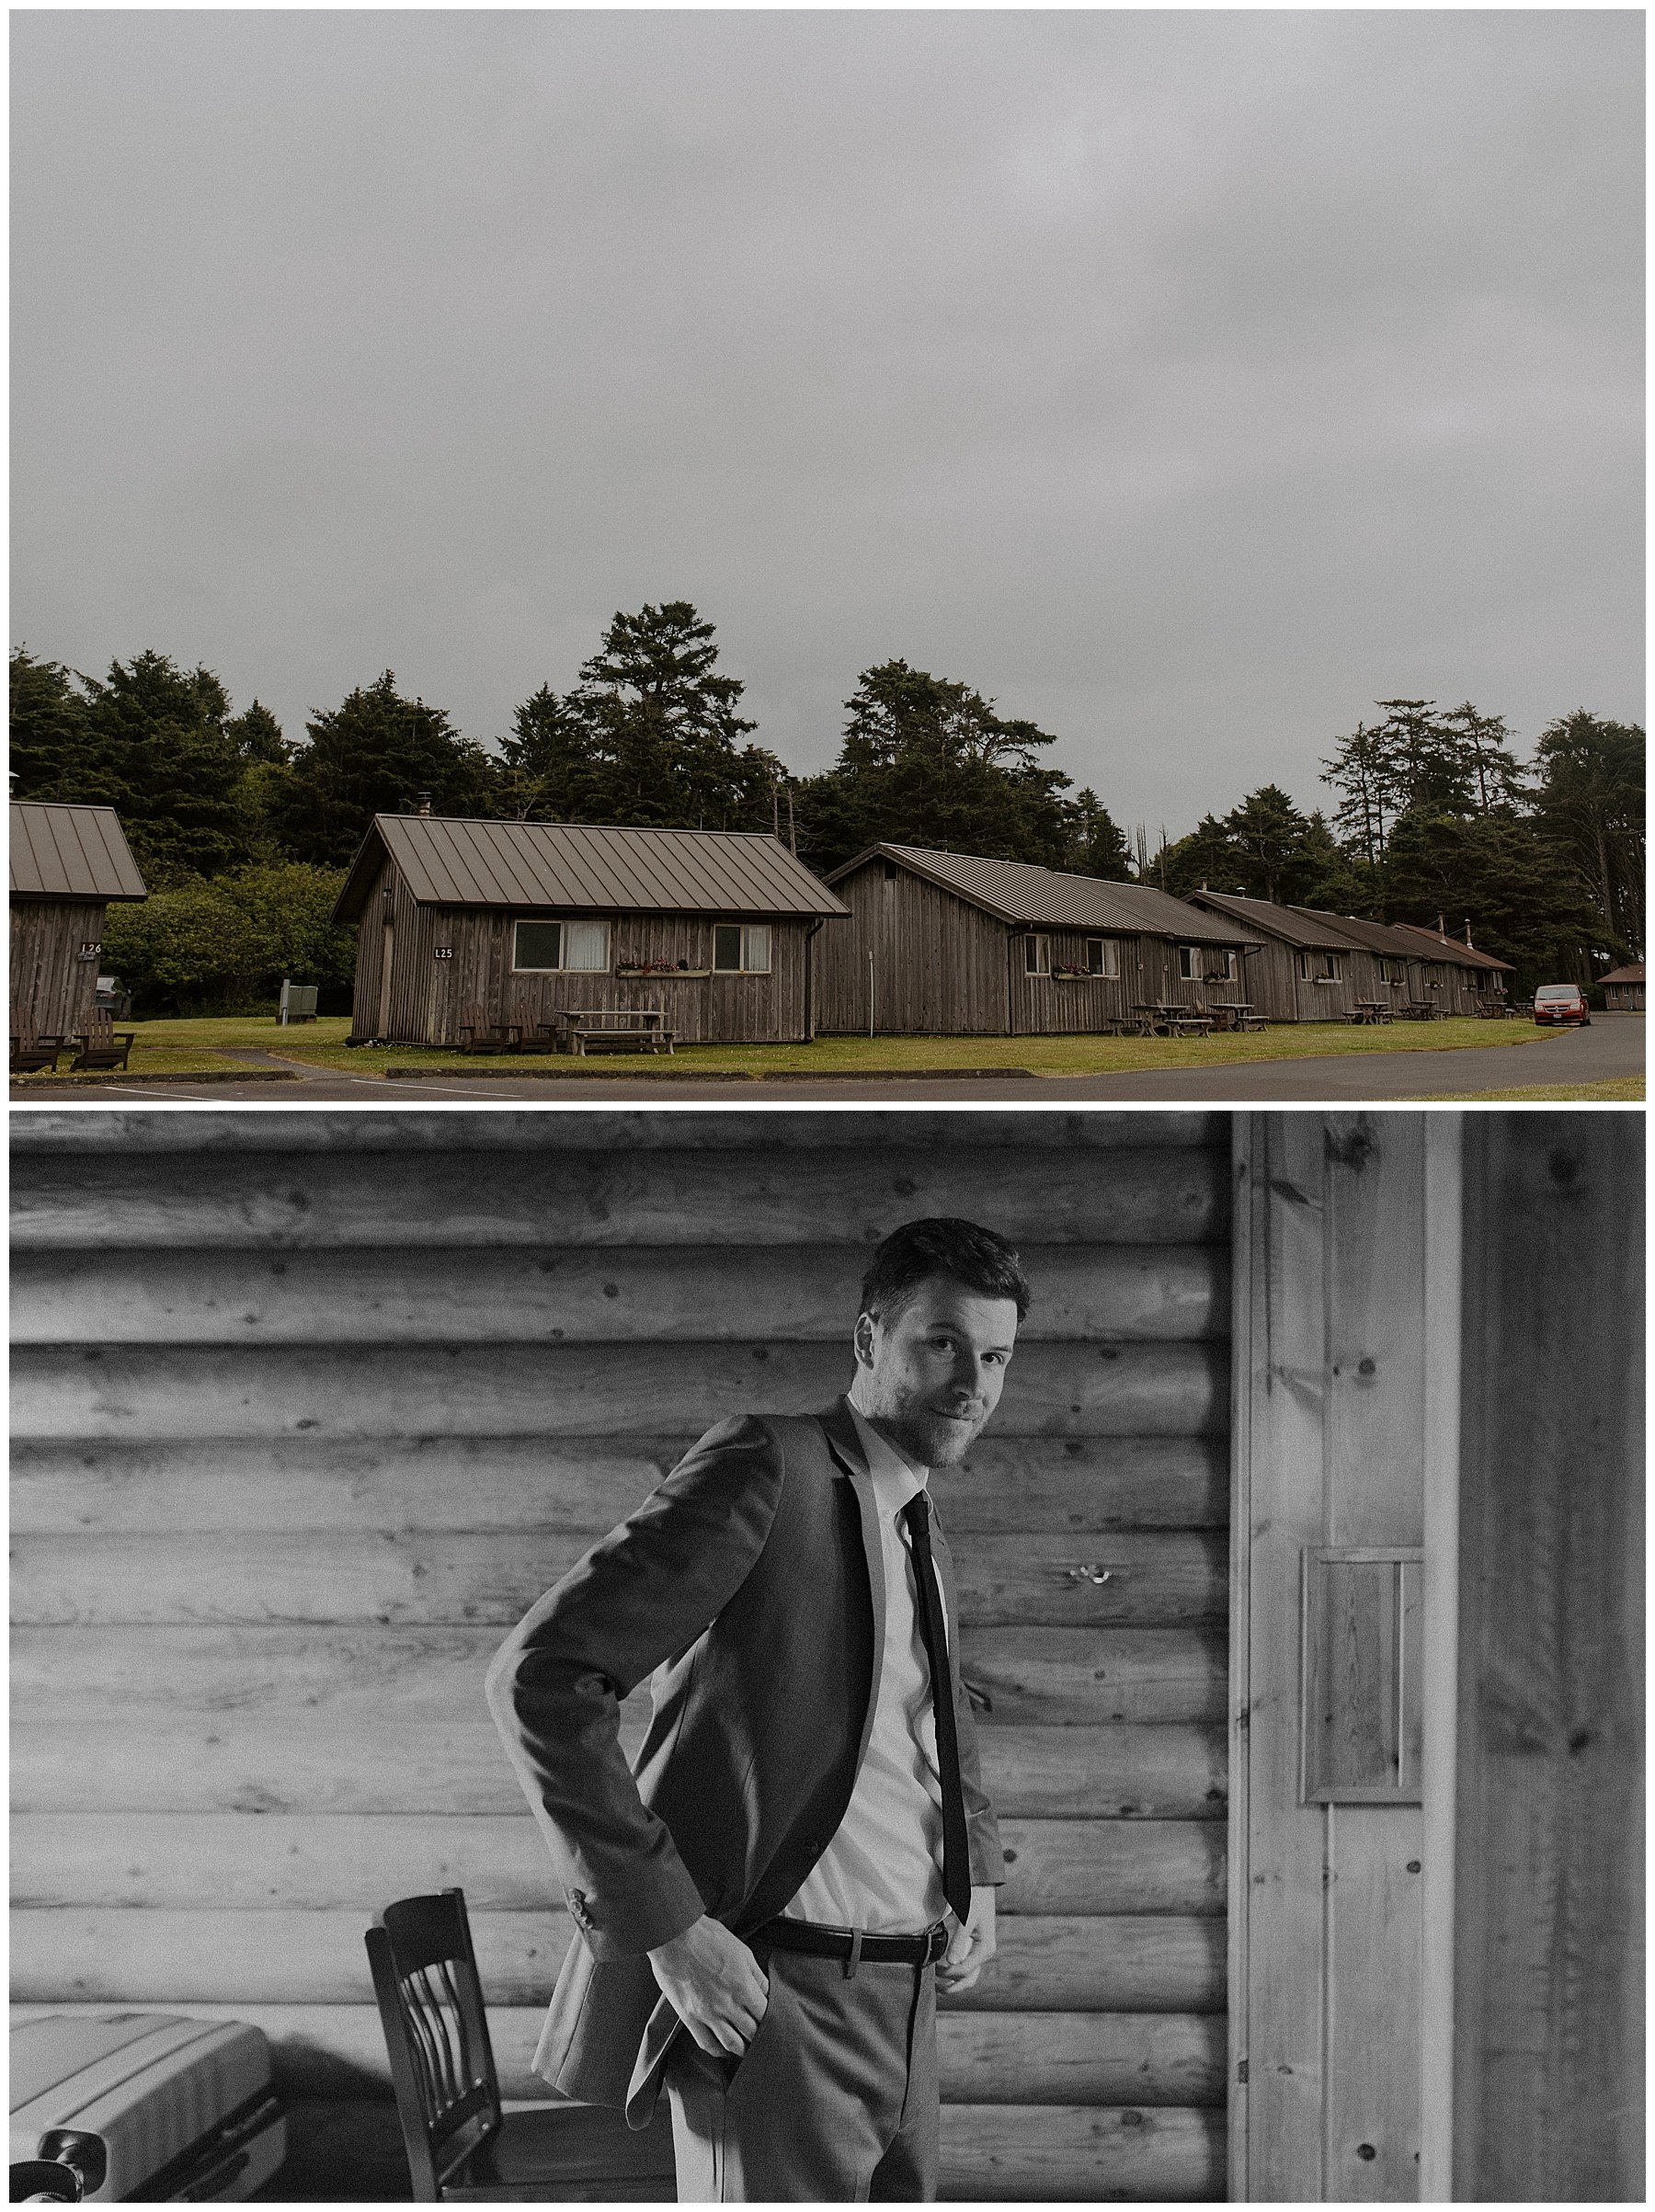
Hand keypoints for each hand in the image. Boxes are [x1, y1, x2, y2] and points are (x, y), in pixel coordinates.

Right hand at [648, 1915, 768, 2057]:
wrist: (674, 1936)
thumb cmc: (707, 1937)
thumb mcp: (741, 1950)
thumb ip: (756, 1975)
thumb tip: (767, 1992)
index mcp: (743, 1987)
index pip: (765, 2015)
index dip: (773, 2021)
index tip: (775, 2023)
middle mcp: (727, 2004)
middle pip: (751, 2033)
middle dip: (760, 2037)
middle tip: (764, 2039)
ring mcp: (707, 2013)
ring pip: (731, 2044)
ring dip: (742, 2050)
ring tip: (747, 2050)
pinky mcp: (689, 2017)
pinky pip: (706, 2043)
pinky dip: (717, 2051)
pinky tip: (723, 2050)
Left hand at [936, 1885, 996, 1994]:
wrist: (978, 1883)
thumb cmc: (973, 1899)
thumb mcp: (966, 1919)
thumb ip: (959, 1942)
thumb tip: (951, 1963)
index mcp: (985, 1949)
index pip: (964, 1971)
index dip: (948, 1973)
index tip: (933, 1968)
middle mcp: (984, 1952)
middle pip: (969, 1979)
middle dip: (953, 1987)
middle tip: (934, 1989)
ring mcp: (979, 1949)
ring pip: (968, 1974)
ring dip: (954, 1981)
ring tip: (937, 1985)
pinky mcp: (973, 1944)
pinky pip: (965, 1963)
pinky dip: (955, 1970)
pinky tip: (943, 1969)